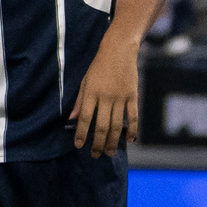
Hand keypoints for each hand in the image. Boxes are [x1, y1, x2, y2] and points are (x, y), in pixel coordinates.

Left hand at [70, 39, 138, 157]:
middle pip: (102, 125)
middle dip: (98, 142)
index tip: (79, 146)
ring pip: (117, 124)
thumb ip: (79, 101)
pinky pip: (133, 116)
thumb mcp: (84, 81)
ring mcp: (120, 97)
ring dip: (113, 141)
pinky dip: (133, 130)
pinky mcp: (133, 96)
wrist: (118, 50)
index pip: (85, 118)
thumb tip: (72, 119)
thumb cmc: (98, 66)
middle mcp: (106, 97)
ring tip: (109, 152)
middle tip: (96, 155)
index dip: (82, 133)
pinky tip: (129, 140)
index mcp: (91, 92)